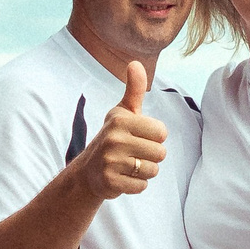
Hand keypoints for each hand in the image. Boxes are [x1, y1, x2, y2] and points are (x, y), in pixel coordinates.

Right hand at [82, 62, 168, 201]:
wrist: (87, 171)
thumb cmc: (113, 137)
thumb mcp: (122, 112)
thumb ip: (134, 89)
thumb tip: (136, 62)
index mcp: (121, 120)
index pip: (162, 132)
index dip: (155, 138)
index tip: (139, 138)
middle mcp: (114, 139)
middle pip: (160, 153)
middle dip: (151, 157)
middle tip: (133, 154)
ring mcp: (111, 161)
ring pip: (152, 171)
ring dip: (144, 171)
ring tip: (128, 165)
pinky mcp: (110, 182)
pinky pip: (141, 186)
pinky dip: (136, 185)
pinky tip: (123, 177)